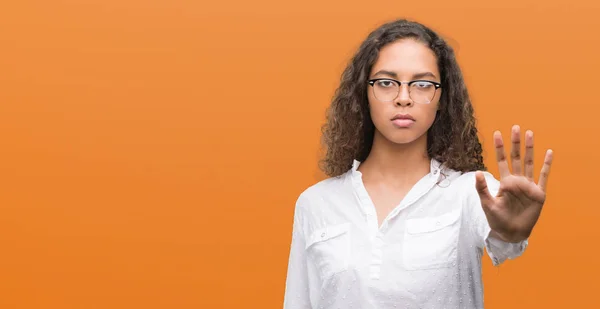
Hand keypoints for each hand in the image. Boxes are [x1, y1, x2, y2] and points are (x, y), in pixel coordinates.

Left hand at [475, 125, 553, 242]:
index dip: (499, 148)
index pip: (501, 160)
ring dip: (530, 149)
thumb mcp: (487, 203)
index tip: (496, 133)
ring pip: (529, 163)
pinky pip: (543, 176)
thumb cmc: (497, 219)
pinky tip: (548, 153)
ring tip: (530, 134)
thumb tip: (477, 172)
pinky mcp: (538, 193)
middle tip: (515, 127)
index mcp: (505, 182)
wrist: (511, 233)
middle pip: (516, 158)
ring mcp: (528, 186)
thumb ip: (482, 188)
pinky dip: (546, 165)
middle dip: (515, 143)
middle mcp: (517, 181)